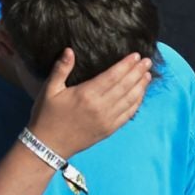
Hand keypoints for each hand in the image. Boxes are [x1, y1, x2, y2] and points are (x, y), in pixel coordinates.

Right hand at [29, 49, 152, 157]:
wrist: (48, 145)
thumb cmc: (46, 115)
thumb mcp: (49, 90)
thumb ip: (60, 69)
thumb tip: (69, 50)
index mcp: (86, 94)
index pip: (112, 76)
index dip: (126, 65)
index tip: (136, 56)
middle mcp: (100, 106)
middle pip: (125, 86)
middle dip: (138, 72)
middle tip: (148, 61)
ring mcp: (107, 119)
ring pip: (130, 99)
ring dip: (141, 86)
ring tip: (147, 75)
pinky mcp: (110, 129)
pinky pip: (128, 114)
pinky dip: (137, 102)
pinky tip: (141, 94)